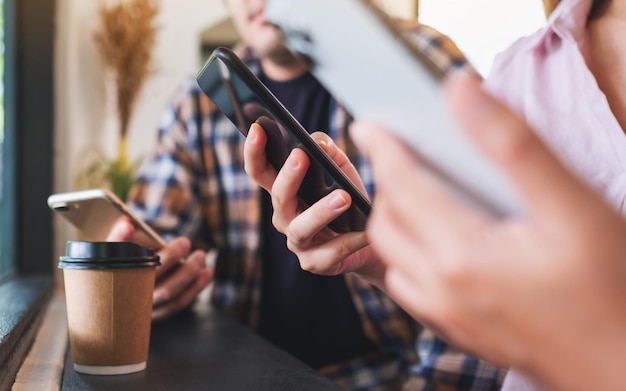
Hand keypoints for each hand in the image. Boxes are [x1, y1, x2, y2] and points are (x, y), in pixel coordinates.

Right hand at [107, 220, 213, 320]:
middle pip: (145, 275)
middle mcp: (118, 294)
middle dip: (169, 257)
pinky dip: (194, 288)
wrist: (113, 303)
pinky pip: (176, 304)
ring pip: (167, 292)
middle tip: (185, 242)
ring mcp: (135, 309)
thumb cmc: (121, 266)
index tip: (127, 225)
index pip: (106, 256)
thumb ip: (128, 240)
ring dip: (188, 273)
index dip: (117, 240)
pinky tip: (206, 273)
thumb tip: (130, 224)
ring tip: (201, 256)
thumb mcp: (122, 250)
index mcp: (104, 273)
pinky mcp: (152, 318)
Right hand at [243, 123, 384, 284]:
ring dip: (321, 211)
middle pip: (278, 197)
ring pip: (301, 228)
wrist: (371, 243)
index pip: (261, 170)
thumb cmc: (350, 203)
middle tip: (301, 156)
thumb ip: (330, 154)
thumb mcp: (343, 172)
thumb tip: (318, 142)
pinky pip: (331, 252)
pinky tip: (366, 229)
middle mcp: (285, 217)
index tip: (257, 128)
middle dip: (288, 176)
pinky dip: (350, 240)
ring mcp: (297, 243)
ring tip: (344, 197)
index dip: (254, 151)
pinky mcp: (315, 263)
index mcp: (285, 192)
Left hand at [350, 75, 625, 390]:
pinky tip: (439, 241)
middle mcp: (442, 292)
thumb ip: (513, 146)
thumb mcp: (573, 207)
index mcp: (462, 257)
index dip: (383, 150)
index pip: (402, 188)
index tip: (368, 126)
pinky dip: (408, 257)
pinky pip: (409, 287)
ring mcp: (447, 318)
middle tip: (403, 156)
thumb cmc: (614, 291)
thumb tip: (461, 94)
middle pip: (387, 225)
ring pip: (392, 259)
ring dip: (394, 222)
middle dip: (387, 185)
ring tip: (419, 193)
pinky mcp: (458, 332)